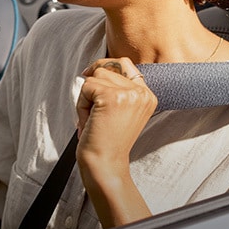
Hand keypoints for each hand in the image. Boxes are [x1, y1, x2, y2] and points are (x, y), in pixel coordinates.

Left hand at [75, 56, 156, 226]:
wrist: (105, 165)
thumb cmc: (107, 142)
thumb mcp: (119, 112)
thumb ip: (117, 90)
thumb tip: (93, 68)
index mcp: (147, 95)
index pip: (125, 64)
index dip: (104, 67)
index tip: (89, 78)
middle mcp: (142, 92)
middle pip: (107, 68)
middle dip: (92, 88)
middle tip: (91, 113)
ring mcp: (128, 93)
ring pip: (95, 76)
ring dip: (86, 98)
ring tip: (91, 120)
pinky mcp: (111, 97)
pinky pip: (86, 87)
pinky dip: (81, 105)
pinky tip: (88, 122)